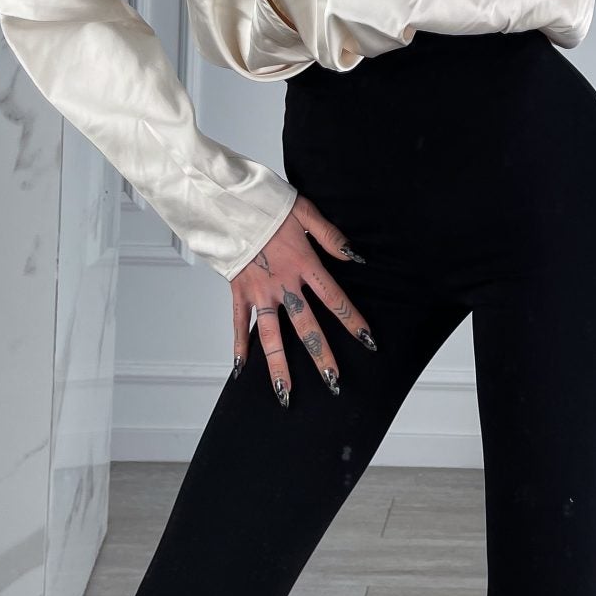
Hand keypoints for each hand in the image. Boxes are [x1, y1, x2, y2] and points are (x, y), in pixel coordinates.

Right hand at [230, 192, 376, 407]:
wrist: (227, 201)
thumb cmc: (267, 204)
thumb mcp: (306, 211)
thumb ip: (330, 236)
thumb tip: (355, 258)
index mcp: (303, 263)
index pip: (333, 298)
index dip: (352, 320)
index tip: (368, 341)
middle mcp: (283, 283)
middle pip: (305, 325)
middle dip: (320, 355)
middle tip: (333, 381)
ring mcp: (259, 290)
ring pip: (270, 335)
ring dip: (278, 365)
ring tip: (286, 393)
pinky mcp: (238, 291)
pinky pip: (239, 323)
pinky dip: (239, 346)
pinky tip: (242, 369)